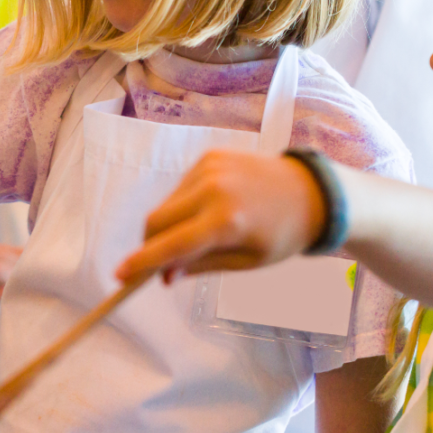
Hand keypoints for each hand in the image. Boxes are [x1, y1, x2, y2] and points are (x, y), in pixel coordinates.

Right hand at [114, 150, 325, 283]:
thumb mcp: (246, 262)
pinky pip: (179, 189)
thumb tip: (164, 275)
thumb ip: (201, 266)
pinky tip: (207, 212)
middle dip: (149, 245)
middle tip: (159, 264)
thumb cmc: (282, 235)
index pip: (172, 246)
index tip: (120, 276)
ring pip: (165, 205)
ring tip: (196, 237)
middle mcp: (212, 189)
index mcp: (227, 221)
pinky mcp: (208, 157)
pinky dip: (182, 207)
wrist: (312, 191)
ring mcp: (209, 168)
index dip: (143, 263)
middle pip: (155, 221)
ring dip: (167, 226)